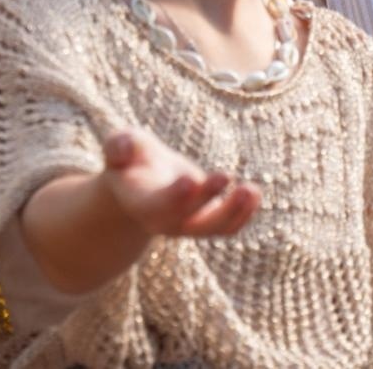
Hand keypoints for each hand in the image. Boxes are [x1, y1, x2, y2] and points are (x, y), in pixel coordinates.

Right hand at [101, 128, 259, 237]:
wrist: (140, 183)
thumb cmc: (131, 158)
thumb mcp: (120, 144)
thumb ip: (118, 145)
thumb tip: (122, 148)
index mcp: (139, 202)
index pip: (156, 205)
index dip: (174, 196)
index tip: (190, 180)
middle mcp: (163, 220)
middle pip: (186, 217)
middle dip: (206, 197)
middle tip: (224, 174)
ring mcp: (186, 225)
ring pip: (212, 228)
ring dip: (233, 212)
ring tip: (251, 189)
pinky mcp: (206, 222)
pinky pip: (227, 227)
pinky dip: (243, 214)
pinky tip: (254, 192)